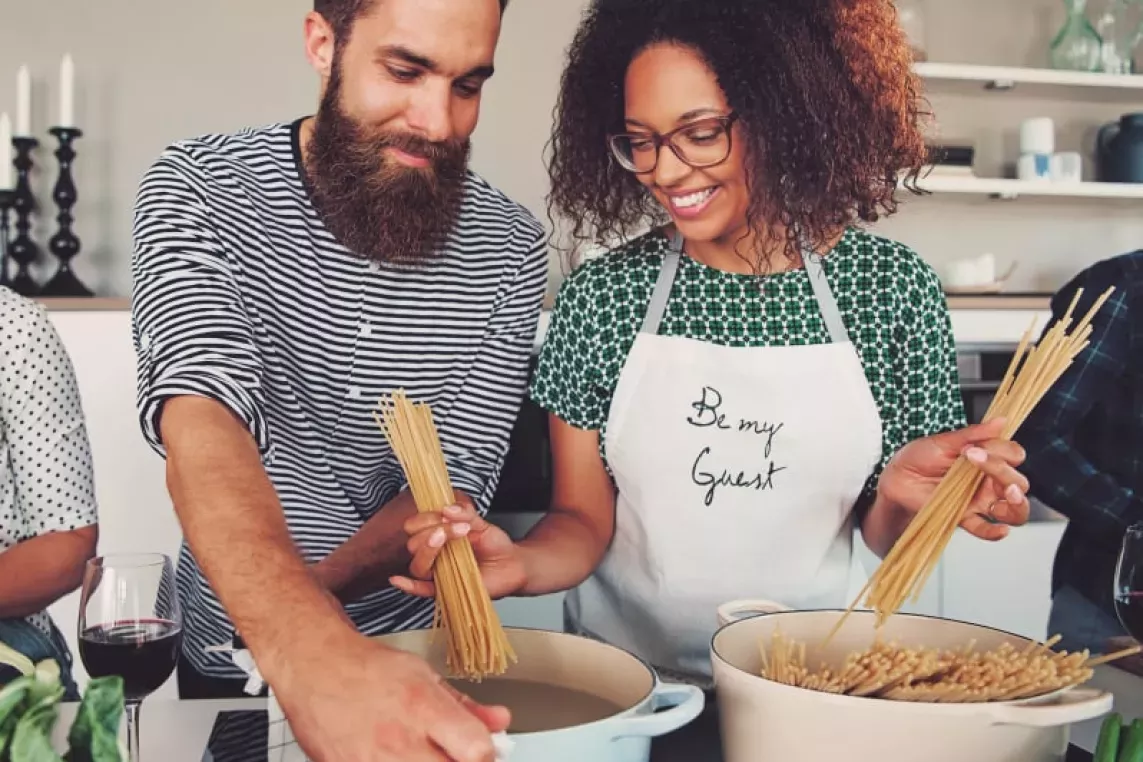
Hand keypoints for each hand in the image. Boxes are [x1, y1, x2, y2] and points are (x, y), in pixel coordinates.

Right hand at [274, 627, 509, 761]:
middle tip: (455, 754)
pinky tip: (397, 757)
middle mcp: (398, 741)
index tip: (485, 751)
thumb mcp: (424, 676)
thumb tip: (499, 722)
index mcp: (422, 708)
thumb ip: (465, 705)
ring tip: (424, 753)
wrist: (314, 668)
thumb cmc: (367, 669)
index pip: (476, 750)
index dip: (488, 753)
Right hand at [390, 495, 525, 599]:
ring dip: (428, 550)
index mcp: (438, 536)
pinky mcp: (445, 590)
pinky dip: (408, 586)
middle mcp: (434, 554)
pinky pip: (421, 590)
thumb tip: (447, 508)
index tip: (445, 513)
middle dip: (430, 531)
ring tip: (445, 537)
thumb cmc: (494, 544)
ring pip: (418, 565)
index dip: (425, 518)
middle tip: (455, 527)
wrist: (512, 564)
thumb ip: (466, 513)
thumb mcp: (482, 523)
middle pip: (414, 544)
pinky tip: (397, 579)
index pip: (415, 526)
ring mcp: (438, 572)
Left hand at [878, 418, 1029, 540]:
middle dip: (1005, 472)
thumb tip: (1000, 420)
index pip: (1014, 455)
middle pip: (1018, 482)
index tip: (976, 447)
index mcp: (987, 458)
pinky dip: (995, 531)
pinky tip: (999, 529)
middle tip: (978, 462)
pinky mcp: (964, 517)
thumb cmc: (918, 457)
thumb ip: (973, 434)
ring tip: (1006, 494)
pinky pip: (985, 529)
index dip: (1004, 451)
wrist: (896, 478)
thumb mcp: (943, 441)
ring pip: (1014, 509)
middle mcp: (988, 481)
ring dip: (1017, 504)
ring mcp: (979, 500)